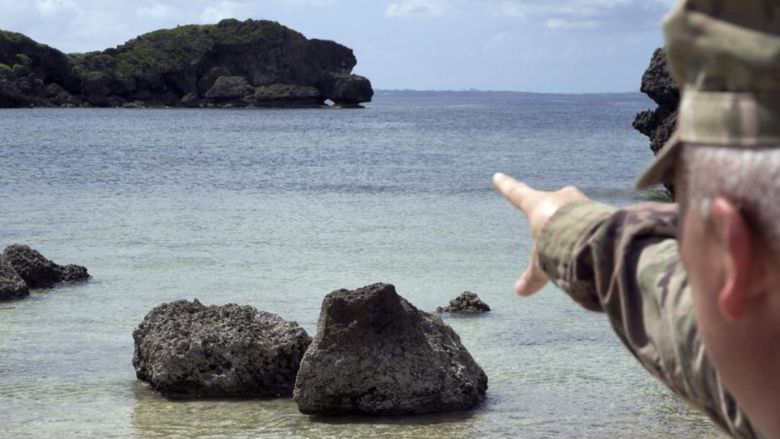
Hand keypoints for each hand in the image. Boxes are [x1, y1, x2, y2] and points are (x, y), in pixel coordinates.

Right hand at [493, 172, 588, 295]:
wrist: (589, 237)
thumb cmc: (557, 244)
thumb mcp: (542, 263)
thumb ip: (533, 276)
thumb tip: (519, 291)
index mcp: (537, 205)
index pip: (516, 193)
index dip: (506, 186)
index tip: (497, 176)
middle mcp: (558, 197)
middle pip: (551, 198)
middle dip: (551, 206)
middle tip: (551, 214)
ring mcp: (579, 201)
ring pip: (574, 207)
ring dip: (573, 217)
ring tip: (577, 233)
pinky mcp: (598, 208)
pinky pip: (590, 215)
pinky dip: (590, 225)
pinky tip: (594, 238)